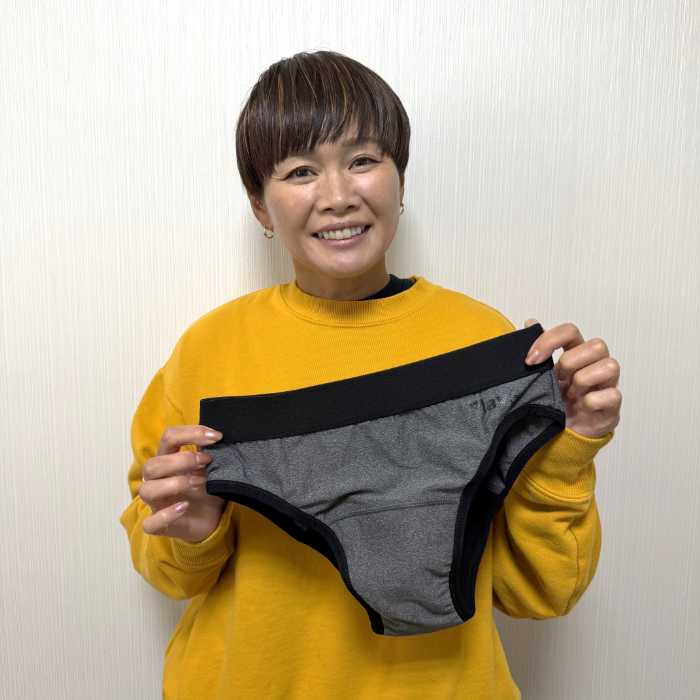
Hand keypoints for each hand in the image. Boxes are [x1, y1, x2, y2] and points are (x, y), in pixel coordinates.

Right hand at [138, 425, 225, 542]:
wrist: (212, 520)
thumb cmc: (207, 490)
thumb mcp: (212, 469)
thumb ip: (210, 454)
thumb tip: (216, 439)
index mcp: (168, 461)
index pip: (169, 437)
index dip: (191, 433)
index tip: (216, 437)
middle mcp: (158, 480)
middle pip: (152, 464)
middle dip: (181, 460)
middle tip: (206, 461)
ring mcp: (157, 503)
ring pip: (147, 490)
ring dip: (174, 483)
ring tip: (200, 482)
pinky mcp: (160, 525)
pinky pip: (150, 523)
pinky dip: (166, 514)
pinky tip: (185, 507)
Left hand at [523, 319, 621, 438]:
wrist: (562, 433)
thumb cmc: (555, 399)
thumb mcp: (541, 375)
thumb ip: (538, 350)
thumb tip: (530, 323)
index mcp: (576, 353)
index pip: (570, 331)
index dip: (550, 340)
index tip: (530, 360)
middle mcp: (595, 364)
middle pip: (596, 346)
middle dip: (570, 363)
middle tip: (557, 380)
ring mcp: (607, 384)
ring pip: (609, 366)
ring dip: (583, 381)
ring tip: (570, 395)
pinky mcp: (612, 406)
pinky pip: (613, 395)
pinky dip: (592, 401)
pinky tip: (581, 407)